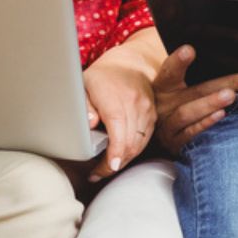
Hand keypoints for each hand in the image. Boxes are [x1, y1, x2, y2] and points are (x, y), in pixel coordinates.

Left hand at [81, 47, 158, 181]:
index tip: (109, 167)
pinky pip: (146, 139)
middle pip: (130, 142)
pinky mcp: (153, 114)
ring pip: (139, 144)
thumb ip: (85, 107)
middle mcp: (135, 104)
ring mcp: (147, 109)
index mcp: (116, 99)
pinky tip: (121, 156)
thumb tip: (91, 124)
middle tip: (97, 174)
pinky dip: (134, 151)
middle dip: (114, 164)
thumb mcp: (84, 86)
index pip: (119, 131)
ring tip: (106, 168)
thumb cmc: (101, 78)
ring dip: (124, 159)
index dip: (115, 152)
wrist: (127, 64)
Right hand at [150, 45, 237, 152]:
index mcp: (164, 86)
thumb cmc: (183, 103)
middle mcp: (163, 105)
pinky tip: (221, 115)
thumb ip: (205, 75)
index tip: (189, 50)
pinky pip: (189, 133)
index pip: (170, 71)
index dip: (178, 61)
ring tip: (231, 96)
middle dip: (224, 83)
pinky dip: (205, 124)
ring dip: (211, 103)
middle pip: (194, 91)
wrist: (167, 134)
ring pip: (187, 113)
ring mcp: (167, 125)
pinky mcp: (173, 143)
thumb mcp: (186, 87)